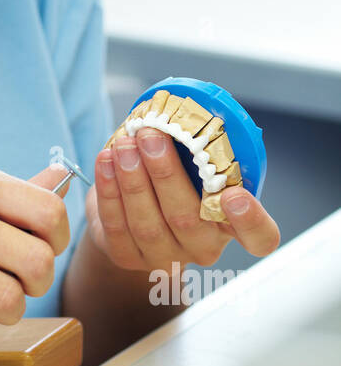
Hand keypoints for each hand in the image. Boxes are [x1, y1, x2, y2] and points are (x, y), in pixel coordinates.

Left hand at [85, 128, 279, 273]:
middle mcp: (202, 246)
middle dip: (165, 174)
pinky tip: (106, 160)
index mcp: (231, 224)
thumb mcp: (195, 166)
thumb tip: (181, 109)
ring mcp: (164, 256)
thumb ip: (199, 149)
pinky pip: (117, 225)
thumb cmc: (173, 181)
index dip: (251, 221)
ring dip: (132, 179)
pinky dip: (109, 190)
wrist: (130, 212)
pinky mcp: (127, 256)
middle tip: (151, 136)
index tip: (236, 196)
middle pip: (188, 219)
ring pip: (147, 224)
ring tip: (124, 144)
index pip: (259, 236)